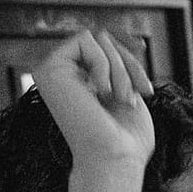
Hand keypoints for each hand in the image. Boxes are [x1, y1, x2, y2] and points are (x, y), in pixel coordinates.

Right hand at [31, 29, 154, 166]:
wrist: (115, 159)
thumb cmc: (127, 139)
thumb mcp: (126, 91)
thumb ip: (113, 63)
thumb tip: (102, 32)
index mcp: (77, 81)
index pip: (103, 45)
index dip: (126, 49)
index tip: (144, 62)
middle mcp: (61, 74)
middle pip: (102, 39)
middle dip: (128, 62)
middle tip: (136, 95)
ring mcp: (51, 71)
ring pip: (96, 38)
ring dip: (120, 68)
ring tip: (122, 99)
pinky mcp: (48, 69)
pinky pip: (85, 40)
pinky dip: (105, 64)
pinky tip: (105, 93)